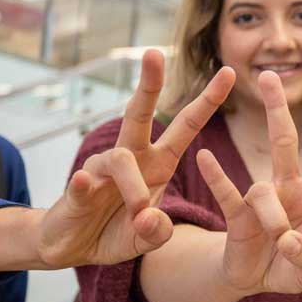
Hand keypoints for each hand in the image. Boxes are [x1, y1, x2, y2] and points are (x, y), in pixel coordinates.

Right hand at [37, 49, 235, 267]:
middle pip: (140, 114)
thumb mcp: (146, 239)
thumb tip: (149, 217)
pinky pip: (83, 180)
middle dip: (149, 84)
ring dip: (134, 187)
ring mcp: (101, 169)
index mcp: (158, 163)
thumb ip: (157, 232)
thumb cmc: (116, 233)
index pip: (186, 126)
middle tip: (154, 53)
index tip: (229, 71)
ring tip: (140, 212)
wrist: (72, 247)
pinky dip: (86, 183)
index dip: (207, 100)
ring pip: (120, 158)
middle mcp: (131, 157)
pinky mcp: (76, 188)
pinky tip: (86, 183)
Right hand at [197, 73, 301, 294]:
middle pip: (284, 142)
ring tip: (280, 242)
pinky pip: (227, 193)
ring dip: (273, 218)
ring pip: (263, 190)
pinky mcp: (236, 216)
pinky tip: (204, 157)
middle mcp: (288, 189)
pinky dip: (217, 176)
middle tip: (268, 76)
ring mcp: (261, 200)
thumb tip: (288, 243)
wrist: (258, 281)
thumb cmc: (292, 267)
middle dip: (278, 109)